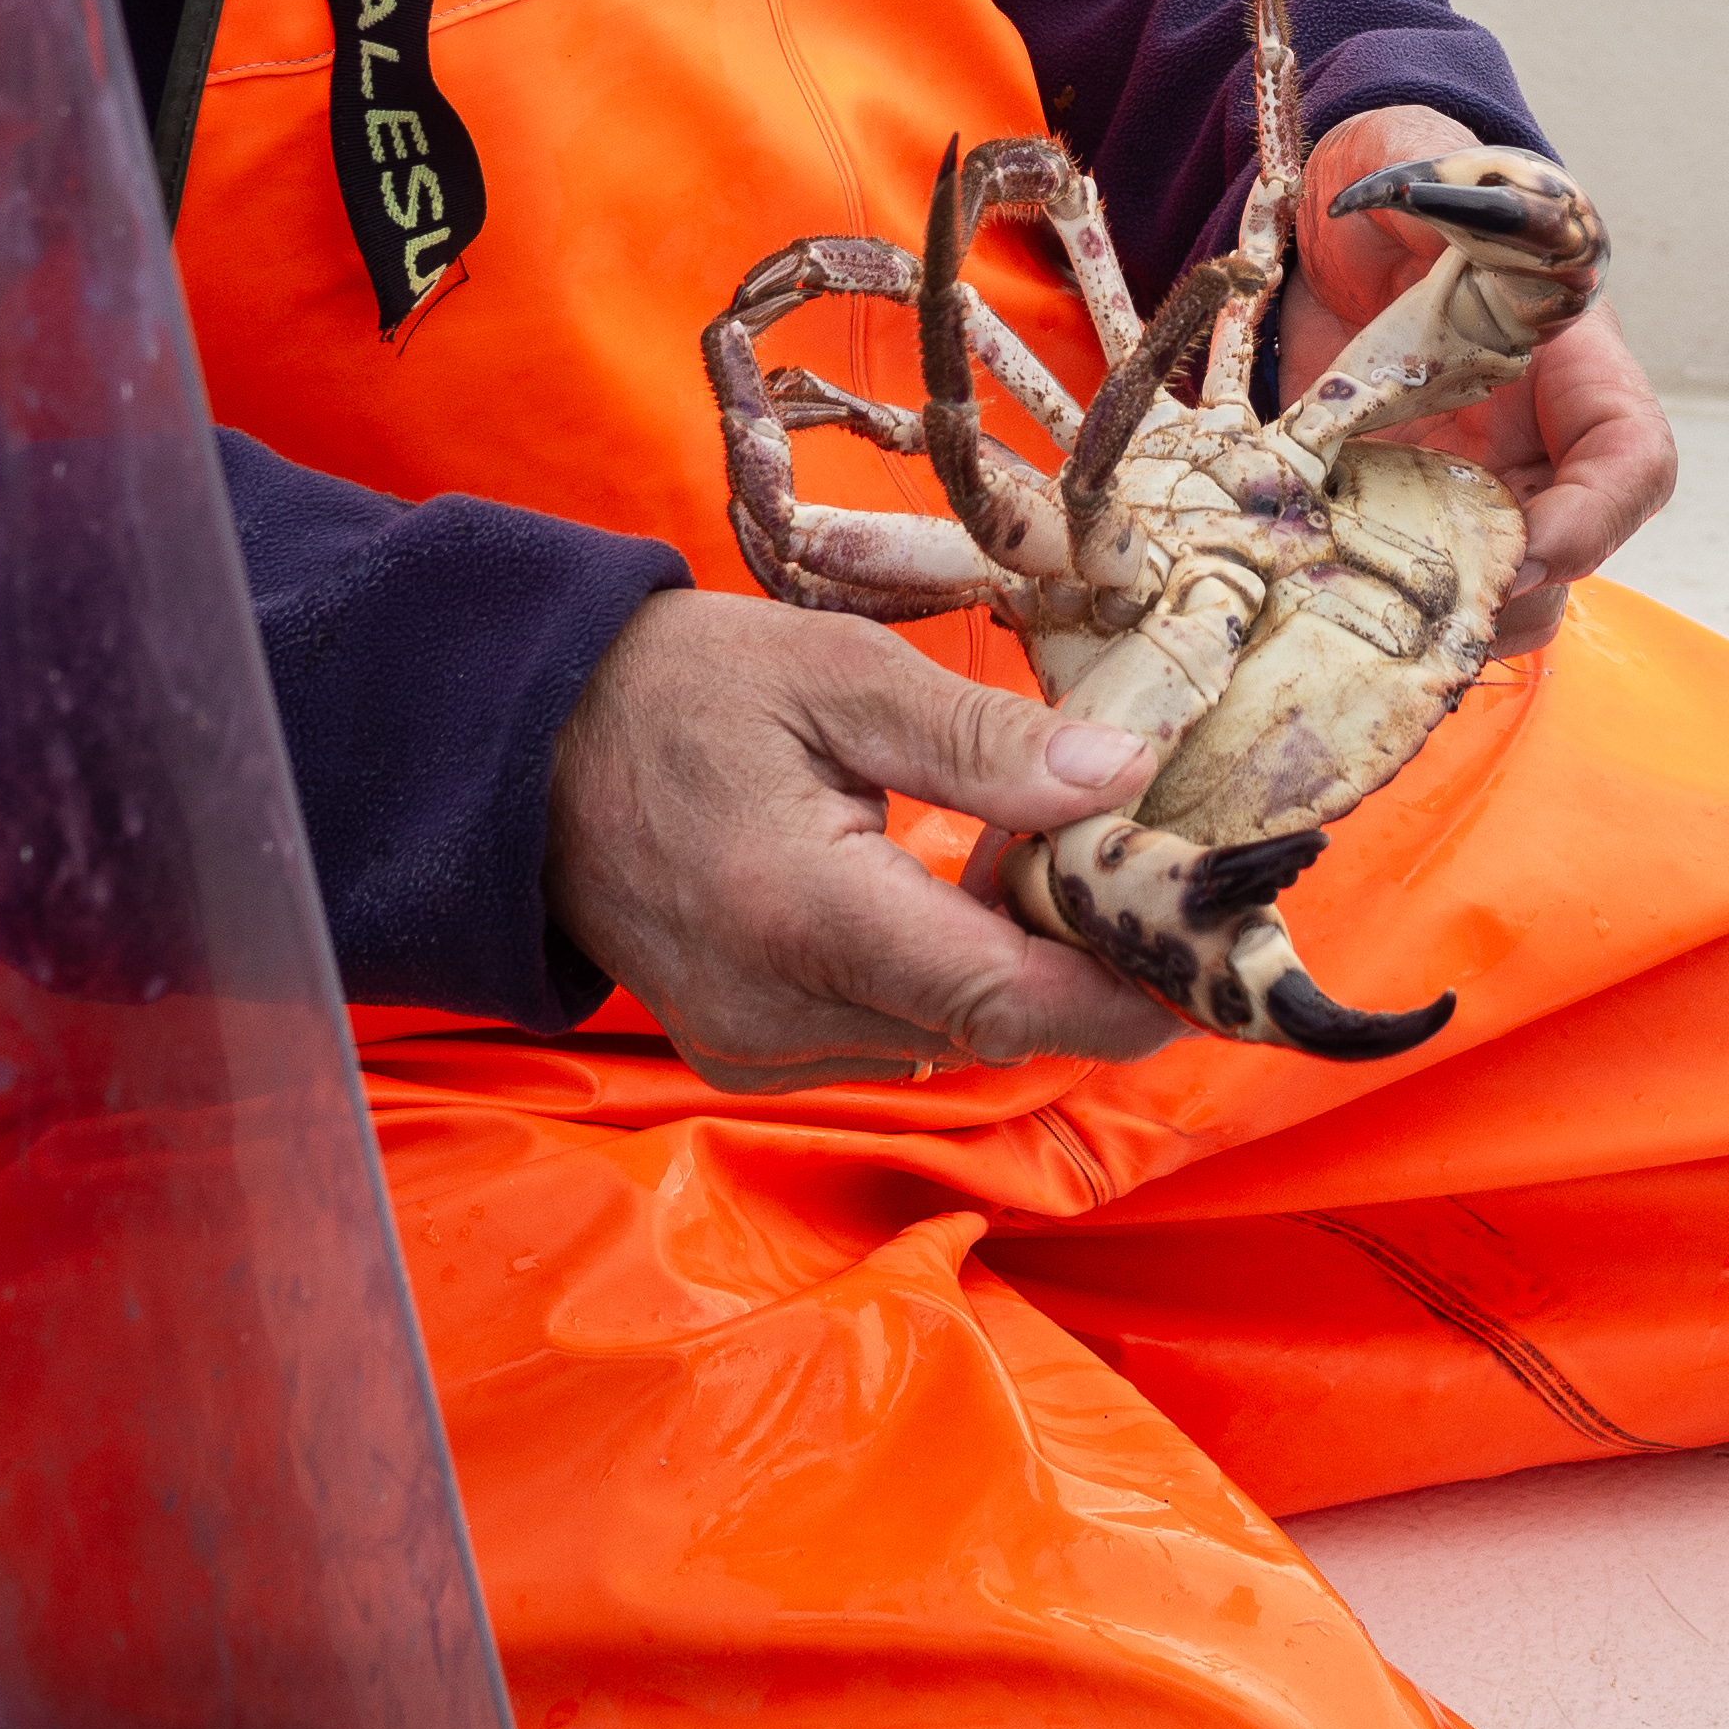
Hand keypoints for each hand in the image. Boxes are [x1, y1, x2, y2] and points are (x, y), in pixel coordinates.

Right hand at [544, 586, 1185, 1092]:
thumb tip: (1121, 781)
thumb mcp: (838, 674)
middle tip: (1144, 875)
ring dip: (1011, 969)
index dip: (1119, 991)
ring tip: (1042, 864)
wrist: (524, 747)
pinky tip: (948, 891)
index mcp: (802, 915)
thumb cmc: (683, 688)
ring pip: (944, 1040)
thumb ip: (980, 742)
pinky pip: (887, 1036)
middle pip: (986, 1027)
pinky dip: (942, 978)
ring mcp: (753, 1049)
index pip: (1001, 998)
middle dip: (1079, 963)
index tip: (1205, 958)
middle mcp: (776, 1014)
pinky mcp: (745, 1055)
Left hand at [1279, 102, 1675, 649]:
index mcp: (1570, 360)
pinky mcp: (1402, 507)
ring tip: (1380, 633)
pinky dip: (1386, 611)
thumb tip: (1409, 189)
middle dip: (1519, 600)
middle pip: (1570, 551)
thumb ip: (1430, 176)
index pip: (1629, 456)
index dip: (1596, 516)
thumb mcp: (1421, 161)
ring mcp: (1473, 482)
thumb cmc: (1408, 175)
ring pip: (1502, 588)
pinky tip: (1325, 616)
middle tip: (1441, 621)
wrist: (1345, 216)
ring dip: (1455, 623)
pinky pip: (1417, 584)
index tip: (1528, 550)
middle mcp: (1535, 439)